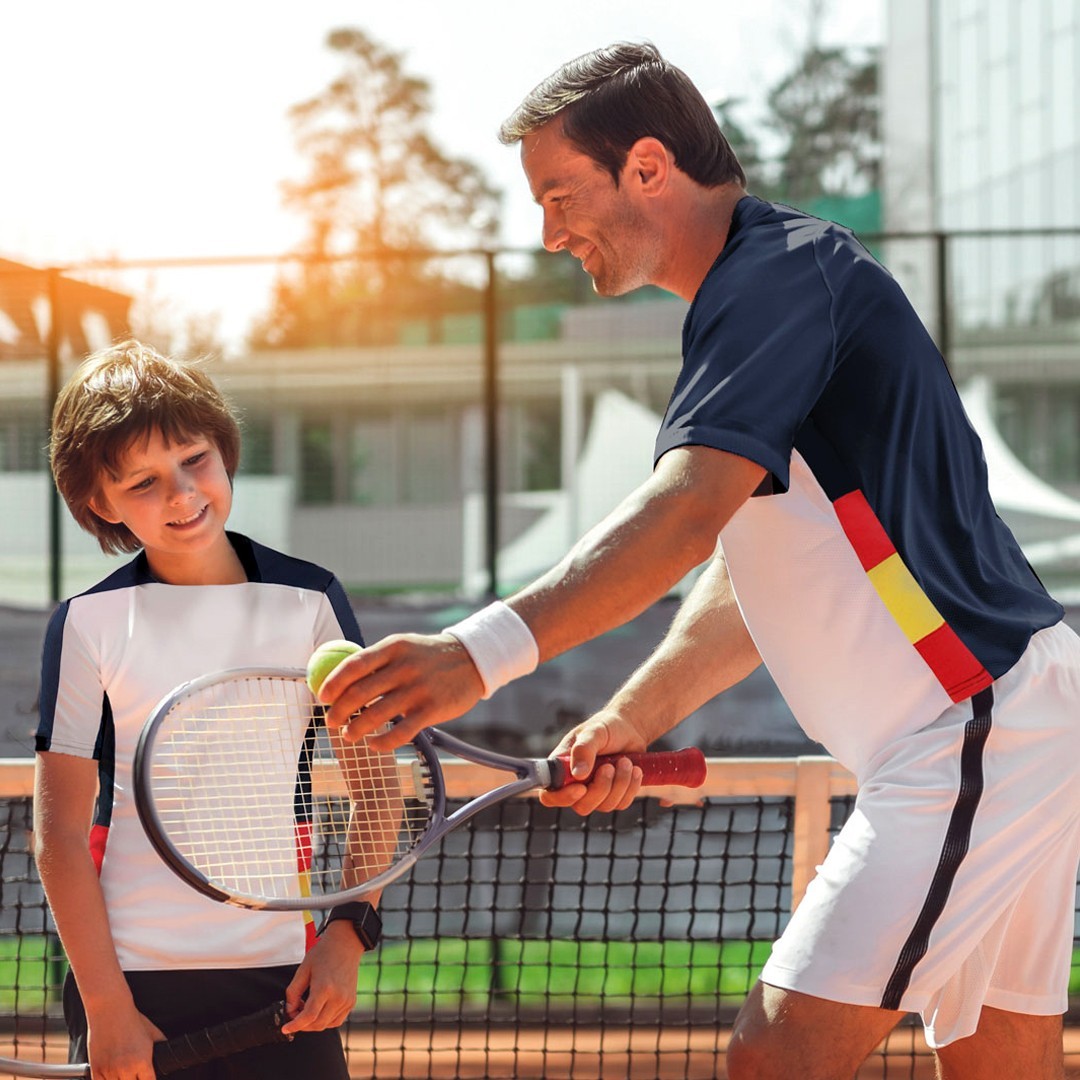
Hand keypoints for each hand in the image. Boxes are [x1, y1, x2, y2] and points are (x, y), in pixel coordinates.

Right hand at [85, 1005, 163, 1079]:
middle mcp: (127, 1070)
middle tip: (135, 1075)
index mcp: (143, 1062)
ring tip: (124, 1075)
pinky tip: (111, 1077)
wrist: (110, 1011)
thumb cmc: (131, 1020)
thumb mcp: (153, 1033)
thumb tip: (168, 1052)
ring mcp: (110, 1071)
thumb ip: (161, 1046)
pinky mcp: (96, 1070)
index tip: (147, 1078)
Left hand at [281, 921, 364, 1034]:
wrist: (346, 943)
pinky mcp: (351, 1001)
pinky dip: (325, 1021)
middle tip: (295, 1014)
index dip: (295, 1026)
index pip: (308, 1017)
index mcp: (324, 988)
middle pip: (317, 1024)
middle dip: (302, 1025)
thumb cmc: (324, 953)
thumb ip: (293, 992)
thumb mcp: (303, 969)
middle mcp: (338, 997)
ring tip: (307, 1009)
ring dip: (313, 1024)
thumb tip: (290, 1010)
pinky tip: (319, 1011)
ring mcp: (346, 1000)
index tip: (286, 1028)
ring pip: (326, 1025)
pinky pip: (336, 1021)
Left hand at [318, 633, 484, 750]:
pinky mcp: (432, 710)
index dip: (333, 683)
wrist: (472, 660)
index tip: (322, 696)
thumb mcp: (403, 646)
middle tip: (331, 721)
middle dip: (338, 711)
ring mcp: (419, 689)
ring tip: (349, 735)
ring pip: (376, 715)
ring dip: (356, 729)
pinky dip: (381, 742)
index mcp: (393, 648)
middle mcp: (404, 667)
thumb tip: (338, 676)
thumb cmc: (428, 656)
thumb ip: (376, 660)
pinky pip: (400, 733)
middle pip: (360, 693)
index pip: (354, 665)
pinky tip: (374, 743)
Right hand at [540, 712, 649, 815]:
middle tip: (610, 766)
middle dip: (600, 788)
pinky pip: (621, 803)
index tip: (581, 787)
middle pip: (581, 805)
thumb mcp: (594, 731)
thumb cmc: (607, 727)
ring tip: (625, 761)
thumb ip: (583, 749)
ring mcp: (594, 793)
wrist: (629, 730)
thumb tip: (578, 774)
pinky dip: (631, 787)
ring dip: (619, 783)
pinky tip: (635, 770)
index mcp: (561, 768)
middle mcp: (575, 784)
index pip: (549, 794)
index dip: (562, 797)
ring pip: (604, 806)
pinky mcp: (614, 796)